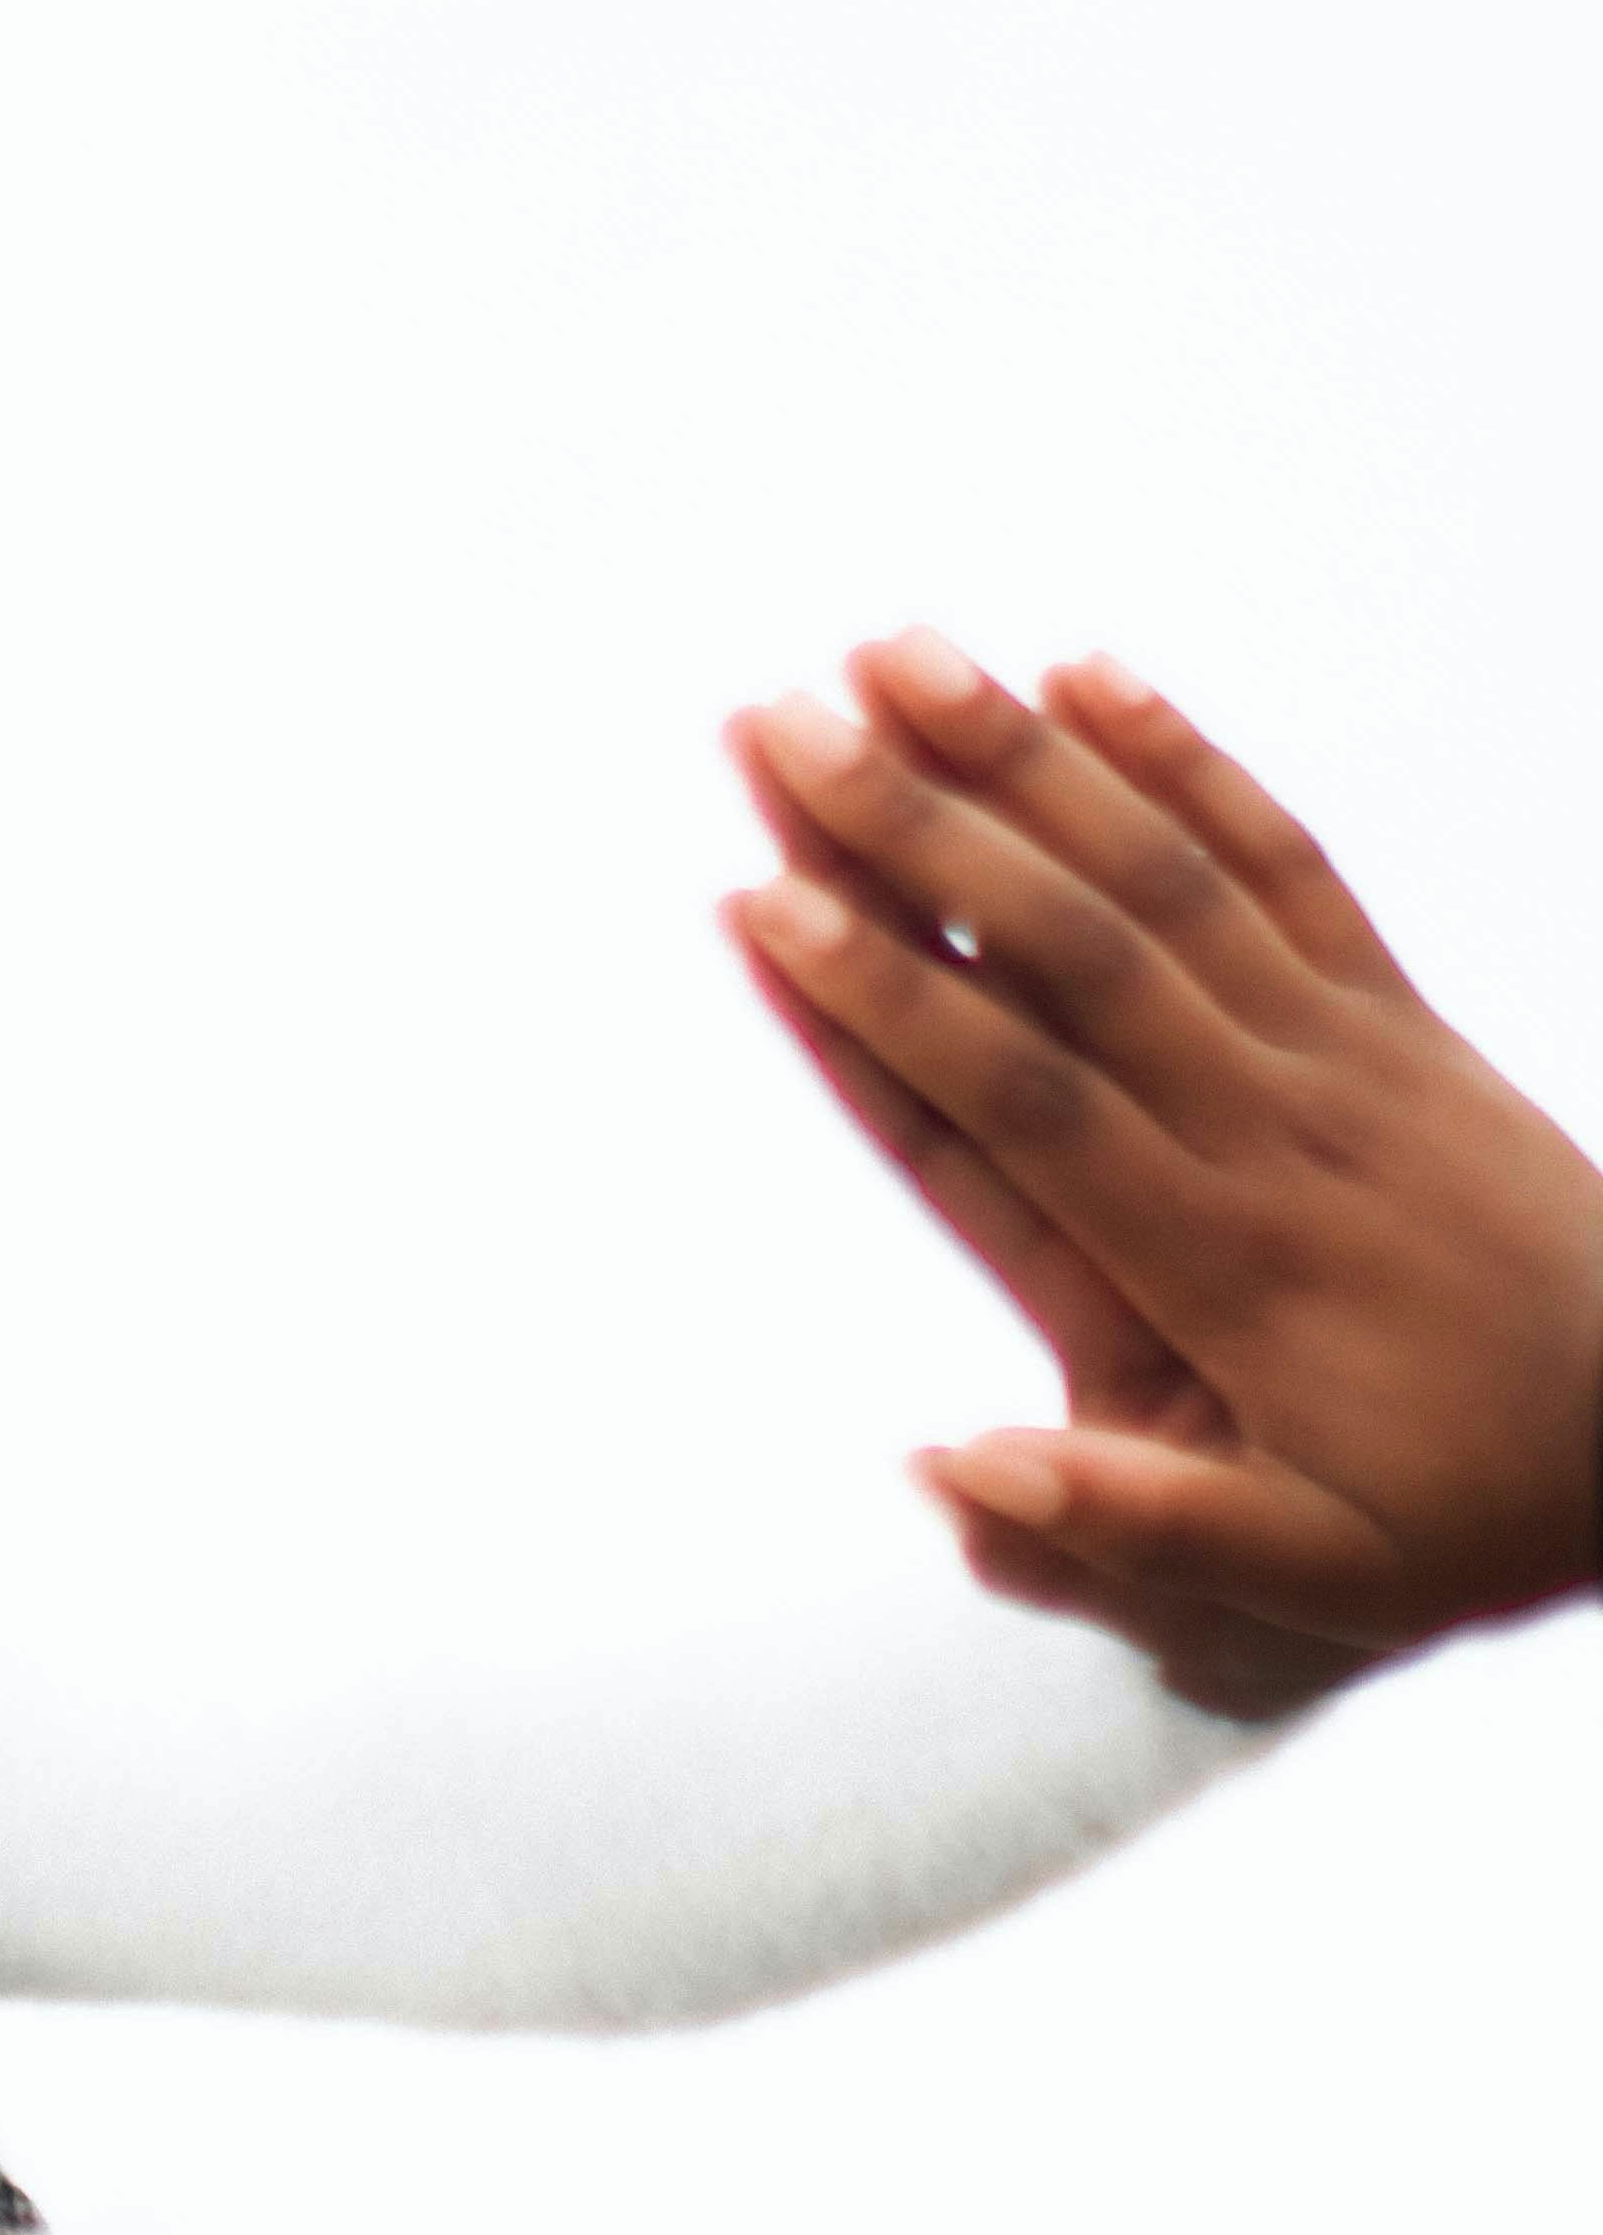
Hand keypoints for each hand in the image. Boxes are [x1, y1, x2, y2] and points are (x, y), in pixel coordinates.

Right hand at [725, 629, 1602, 1675]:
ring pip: (1160, 873)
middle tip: (774, 726)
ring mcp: (1338, 1047)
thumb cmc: (1470, 1509)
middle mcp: (1268, 1124)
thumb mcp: (1313, 1582)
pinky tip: (1090, 675)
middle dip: (913, 828)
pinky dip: (1187, 761)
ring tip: (892, 652)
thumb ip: (1131, 1529)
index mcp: (1222, 1258)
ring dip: (1022, 755)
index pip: (1026, 1103)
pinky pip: (1285, 858)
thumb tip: (946, 1471)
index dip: (887, 1001)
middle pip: (1067, 949)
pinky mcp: (1394, 1008)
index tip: (764, 902)